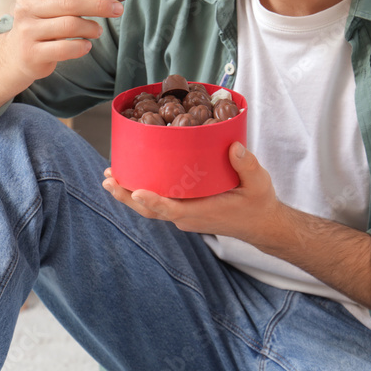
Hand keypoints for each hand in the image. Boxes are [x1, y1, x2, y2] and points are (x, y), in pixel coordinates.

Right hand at [5, 0, 123, 83]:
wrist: (18, 53)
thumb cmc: (44, 21)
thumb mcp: (55, 1)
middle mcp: (25, 7)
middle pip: (69, 2)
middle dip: (98, 5)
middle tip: (118, 8)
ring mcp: (27, 31)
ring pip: (69, 25)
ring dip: (91, 27)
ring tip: (98, 30)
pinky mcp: (32, 53)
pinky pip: (64, 49)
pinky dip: (81, 47)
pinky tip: (87, 45)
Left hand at [101, 141, 287, 244]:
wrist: (261, 224)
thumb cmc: (258, 203)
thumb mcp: (259, 182)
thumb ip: (247, 165)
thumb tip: (234, 147)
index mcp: (201, 212)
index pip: (172, 209)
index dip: (153, 201)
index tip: (136, 191)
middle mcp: (187, 217)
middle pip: (150, 210)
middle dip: (127, 195)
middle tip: (108, 179)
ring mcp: (183, 216)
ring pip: (149, 208)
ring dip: (128, 194)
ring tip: (109, 178)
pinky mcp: (183, 211)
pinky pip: (157, 204)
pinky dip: (140, 193)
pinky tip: (130, 179)